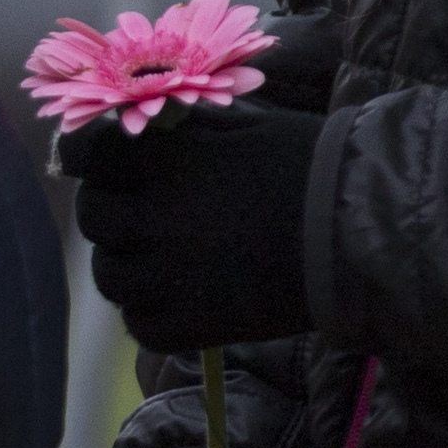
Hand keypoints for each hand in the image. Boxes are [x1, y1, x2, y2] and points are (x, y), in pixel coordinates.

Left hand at [60, 101, 326, 352]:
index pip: (86, 156)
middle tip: (136, 215)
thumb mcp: (239, 123)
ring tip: (157, 260)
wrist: (366, 227)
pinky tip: (174, 299)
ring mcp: (174, 274)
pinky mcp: (198, 323)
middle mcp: (158, 215)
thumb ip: (180, 126)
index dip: (82, 159)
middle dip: (108, 214)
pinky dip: (148, 315)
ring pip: (111, 278)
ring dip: (125, 267)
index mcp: (166, 160)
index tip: (89, 164)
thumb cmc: (308, 163)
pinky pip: (142, 325)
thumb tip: (131, 122)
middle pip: (94, 219)